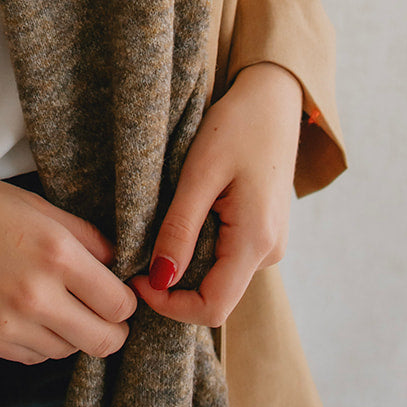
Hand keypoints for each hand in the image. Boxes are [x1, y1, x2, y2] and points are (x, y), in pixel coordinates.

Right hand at [0, 141, 137, 363]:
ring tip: (57, 304)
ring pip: (66, 351)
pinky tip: (26, 313)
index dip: (125, 299)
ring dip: (71, 333)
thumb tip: (116, 264)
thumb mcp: (35, 204)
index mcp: (56, 252)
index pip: (119, 304)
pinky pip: (31, 357)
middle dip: (110, 328)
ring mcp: (6, 324)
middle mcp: (36, 295)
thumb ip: (82, 236)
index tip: (118, 291)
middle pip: (103, 341)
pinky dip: (38, 341)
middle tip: (102, 311)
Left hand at [131, 62, 302, 327]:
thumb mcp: (199, 173)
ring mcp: (270, 244)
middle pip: (215, 297)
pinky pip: (227, 258)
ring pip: (219, 278)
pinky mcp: (264, 232)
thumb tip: (160, 280)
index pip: (211, 308)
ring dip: (185, 264)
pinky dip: (199, 249)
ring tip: (160, 228)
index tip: (134, 277)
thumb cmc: (237, 127)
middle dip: (172, 286)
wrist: (272, 98)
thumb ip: (180, 229)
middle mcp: (269, 252)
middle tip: (137, 252)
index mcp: (256, 242)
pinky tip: (184, 218)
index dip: (168, 304)